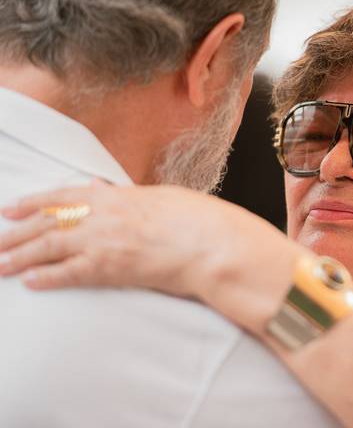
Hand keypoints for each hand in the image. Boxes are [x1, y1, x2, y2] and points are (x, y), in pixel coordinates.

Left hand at [0, 184, 264, 297]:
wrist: (214, 244)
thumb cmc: (197, 220)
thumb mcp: (161, 197)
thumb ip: (126, 194)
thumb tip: (101, 188)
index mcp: (118, 196)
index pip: (64, 195)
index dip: (33, 203)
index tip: (11, 208)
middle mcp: (105, 215)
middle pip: (49, 222)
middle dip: (17, 232)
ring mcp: (106, 241)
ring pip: (51, 247)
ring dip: (21, 257)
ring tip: (0, 265)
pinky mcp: (112, 268)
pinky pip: (70, 273)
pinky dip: (47, 277)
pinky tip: (29, 282)